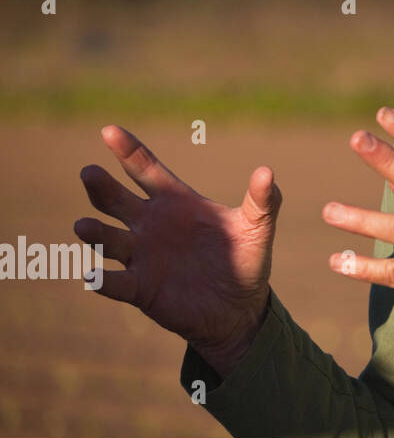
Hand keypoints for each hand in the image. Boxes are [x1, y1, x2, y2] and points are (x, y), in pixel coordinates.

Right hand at [75, 125, 281, 376]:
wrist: (239, 306)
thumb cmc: (245, 258)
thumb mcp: (257, 227)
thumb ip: (262, 201)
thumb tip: (267, 172)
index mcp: (175, 202)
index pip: (145, 170)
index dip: (128, 151)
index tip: (109, 130)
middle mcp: (150, 225)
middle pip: (117, 201)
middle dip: (101, 187)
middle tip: (89, 172)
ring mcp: (141, 257)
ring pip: (109, 240)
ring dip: (96, 233)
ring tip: (83, 226)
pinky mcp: (139, 289)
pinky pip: (115, 284)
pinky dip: (102, 281)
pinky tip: (92, 277)